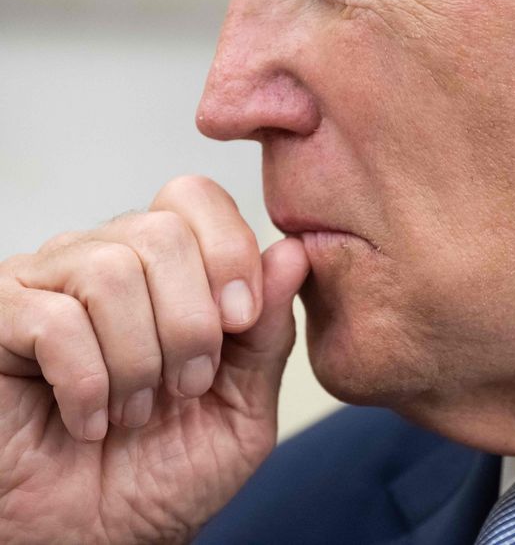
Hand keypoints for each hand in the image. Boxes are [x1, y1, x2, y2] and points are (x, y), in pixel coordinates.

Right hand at [0, 176, 308, 543]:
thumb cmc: (166, 470)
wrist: (97, 540)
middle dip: (190, 323)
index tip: (240, 322)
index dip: (228, 251)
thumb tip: (292, 252)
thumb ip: (269, 329)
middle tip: (186, 384)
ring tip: (136, 409)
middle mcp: (105, 258)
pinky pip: (53, 320)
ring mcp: (47, 283)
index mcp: (166, 267)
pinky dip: (87, 383)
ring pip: (110, 272)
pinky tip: (89, 419)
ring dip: (138, 360)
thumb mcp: (244, 403)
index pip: (195, 198)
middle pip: (161, 232)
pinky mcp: (0, 318)